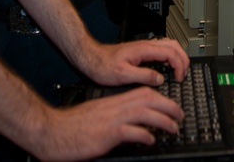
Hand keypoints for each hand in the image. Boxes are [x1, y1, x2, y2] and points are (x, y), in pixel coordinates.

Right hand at [34, 87, 182, 160]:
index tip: (170, 105)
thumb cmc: (73, 125)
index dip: (160, 97)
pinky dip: (144, 135)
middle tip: (180, 115)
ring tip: (173, 128)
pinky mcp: (107, 134)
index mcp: (113, 101)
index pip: (143, 92)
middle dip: (168, 106)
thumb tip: (132, 122)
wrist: (53, 131)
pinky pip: (131, 131)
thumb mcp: (98, 115)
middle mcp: (115, 107)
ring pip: (144, 113)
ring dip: (163, 120)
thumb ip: (115, 114)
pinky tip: (150, 140)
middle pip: (148, 99)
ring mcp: (111, 119)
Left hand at [84, 37, 190, 86]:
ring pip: (170, 44)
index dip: (179, 66)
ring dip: (178, 56)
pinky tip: (168, 65)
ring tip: (180, 69)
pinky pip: (163, 48)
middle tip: (183, 74)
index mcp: (144, 50)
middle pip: (174, 45)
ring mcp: (144, 46)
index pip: (171, 53)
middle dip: (183, 59)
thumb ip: (143, 76)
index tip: (178, 78)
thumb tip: (160, 79)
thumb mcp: (122, 75)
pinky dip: (171, 55)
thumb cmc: (102, 66)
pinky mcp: (141, 50)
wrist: (91, 58)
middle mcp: (146, 45)